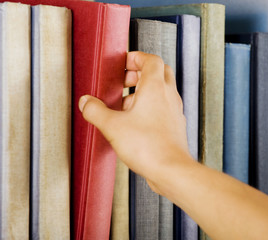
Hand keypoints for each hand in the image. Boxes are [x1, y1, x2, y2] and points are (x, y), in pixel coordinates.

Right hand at [79, 51, 190, 192]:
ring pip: (161, 91)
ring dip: (144, 92)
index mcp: (155, 88)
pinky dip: (150, 108)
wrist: (171, 169)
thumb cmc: (148, 146)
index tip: (125, 63)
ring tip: (125, 104)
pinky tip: (135, 122)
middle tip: (125, 81)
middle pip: (160, 72)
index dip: (138, 58)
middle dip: (140, 73)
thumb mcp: (113, 126)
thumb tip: (86, 102)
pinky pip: (163, 108)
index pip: (152, 60)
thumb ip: (96, 111)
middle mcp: (168, 96)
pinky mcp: (174, 125)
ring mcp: (174, 111)